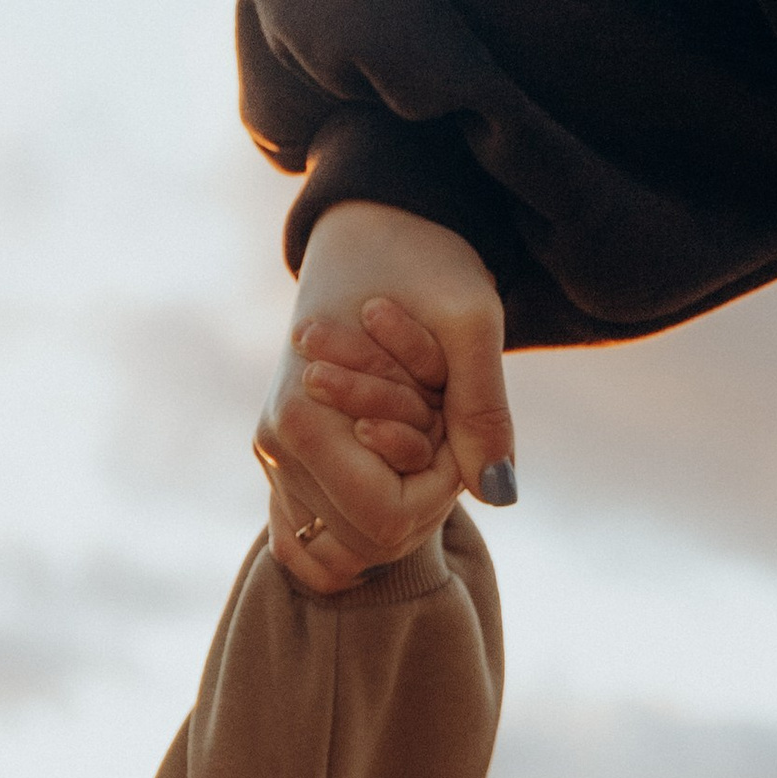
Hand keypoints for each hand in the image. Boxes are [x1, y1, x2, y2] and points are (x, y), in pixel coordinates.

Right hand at [253, 203, 512, 594]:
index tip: (455, 423)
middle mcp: (276, 448)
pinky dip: (360, 532)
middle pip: (368, 543)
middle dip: (423, 497)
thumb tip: (500, 495)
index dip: (442, 488)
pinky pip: (313, 543)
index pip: (387, 518)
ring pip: (347, 549)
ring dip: (399, 506)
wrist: (371, 228)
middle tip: (440, 426)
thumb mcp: (472, 323)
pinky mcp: (285, 463)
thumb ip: (482, 409)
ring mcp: (275, 460)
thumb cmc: (421, 263)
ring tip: (414, 437)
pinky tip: (396, 484)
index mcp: (303, 419)